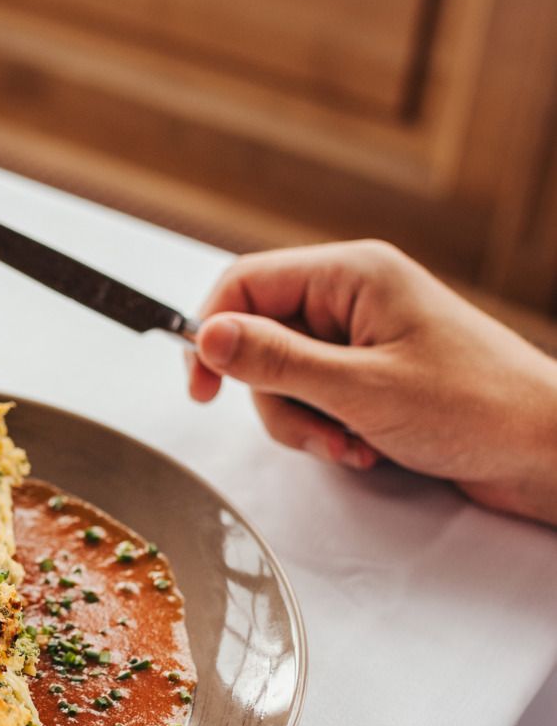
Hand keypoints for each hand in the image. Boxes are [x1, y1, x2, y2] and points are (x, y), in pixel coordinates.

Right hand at [187, 240, 556, 525]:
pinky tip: (366, 447)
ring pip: (285, 377)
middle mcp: (355, 298)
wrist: (545, 450)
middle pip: (261, 338)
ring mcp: (365, 337)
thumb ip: (277, 361)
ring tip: (351, 444)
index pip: (247, 283)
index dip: (214, 332)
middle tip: (315, 428)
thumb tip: (209, 335)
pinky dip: (329, 429)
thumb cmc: (479, 407)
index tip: (202, 386)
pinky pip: (318, 398)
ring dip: (305, 422)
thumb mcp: (360, 388)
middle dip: (276, 397)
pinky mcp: (375, 375)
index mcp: (353, 275)